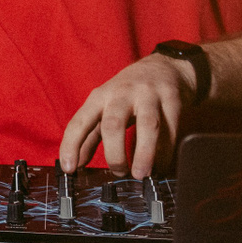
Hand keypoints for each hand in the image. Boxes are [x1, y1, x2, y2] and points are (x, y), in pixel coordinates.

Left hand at [58, 52, 195, 178]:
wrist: (163, 68)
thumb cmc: (127, 93)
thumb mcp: (103, 108)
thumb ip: (89, 137)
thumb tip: (74, 165)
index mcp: (99, 97)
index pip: (79, 122)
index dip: (71, 146)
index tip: (69, 169)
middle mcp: (122, 94)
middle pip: (113, 124)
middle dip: (114, 153)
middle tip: (119, 173)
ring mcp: (148, 95)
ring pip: (147, 125)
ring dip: (144, 153)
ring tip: (141, 174)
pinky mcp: (172, 101)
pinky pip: (171, 129)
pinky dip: (167, 151)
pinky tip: (162, 166)